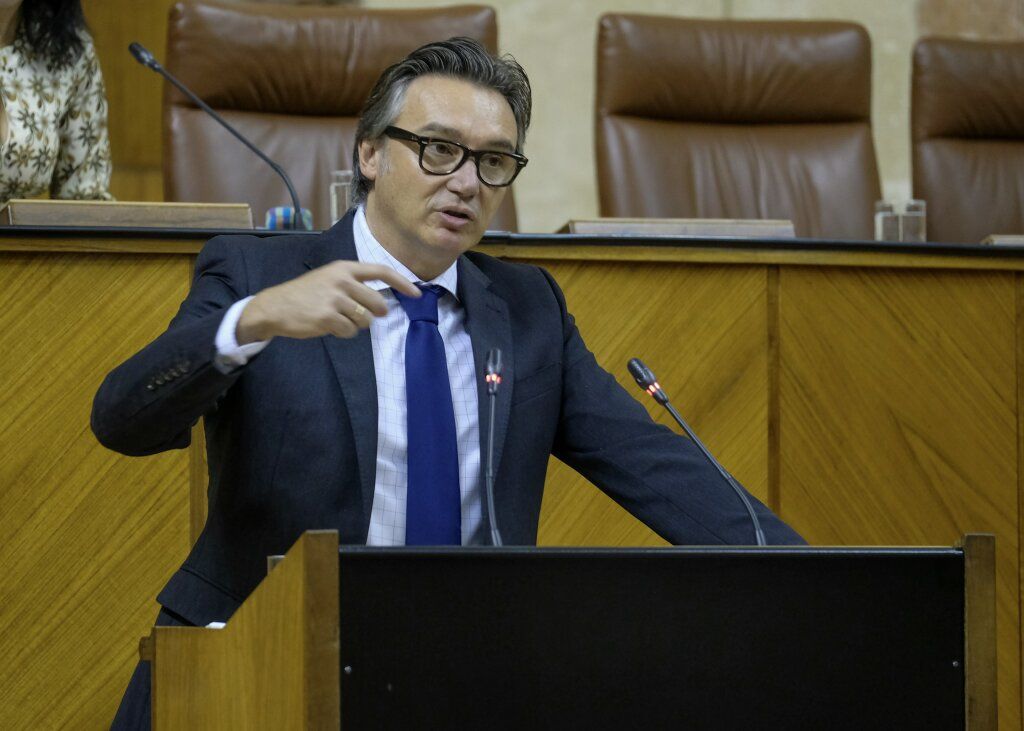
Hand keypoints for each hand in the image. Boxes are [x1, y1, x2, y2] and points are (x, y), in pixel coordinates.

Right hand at [236, 261, 419, 342]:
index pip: (382, 271)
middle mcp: (342, 280)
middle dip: (375, 313)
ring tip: (336, 318)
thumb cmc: (306, 294)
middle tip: (359, 314)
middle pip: (377, 303)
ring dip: (355, 324)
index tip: (417, 293)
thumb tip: (383, 303)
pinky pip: (350, 331)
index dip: (402, 283)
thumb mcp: (329, 278)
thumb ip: (354, 285)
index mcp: (344, 268)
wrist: (275, 306)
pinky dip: (343, 332)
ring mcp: (335, 298)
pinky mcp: (328, 316)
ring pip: (365, 320)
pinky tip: (328, 325)